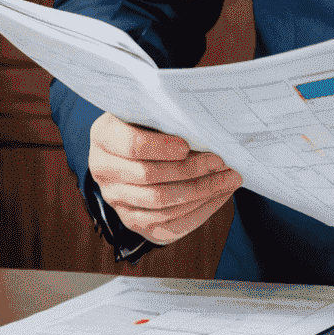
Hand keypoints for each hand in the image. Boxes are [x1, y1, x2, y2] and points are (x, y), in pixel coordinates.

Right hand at [87, 112, 241, 245]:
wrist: (138, 143)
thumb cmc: (151, 120)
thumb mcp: (152, 108)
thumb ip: (170, 115)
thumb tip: (207, 127)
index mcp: (105, 136)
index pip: (132, 145)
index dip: (161, 147)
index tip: (188, 146)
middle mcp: (104, 170)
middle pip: (149, 178)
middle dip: (192, 171)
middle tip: (222, 162)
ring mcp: (116, 199)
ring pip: (160, 205)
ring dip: (201, 192)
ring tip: (229, 179)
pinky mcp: (133, 221)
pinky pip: (167, 226)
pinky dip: (199, 212)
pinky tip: (219, 196)